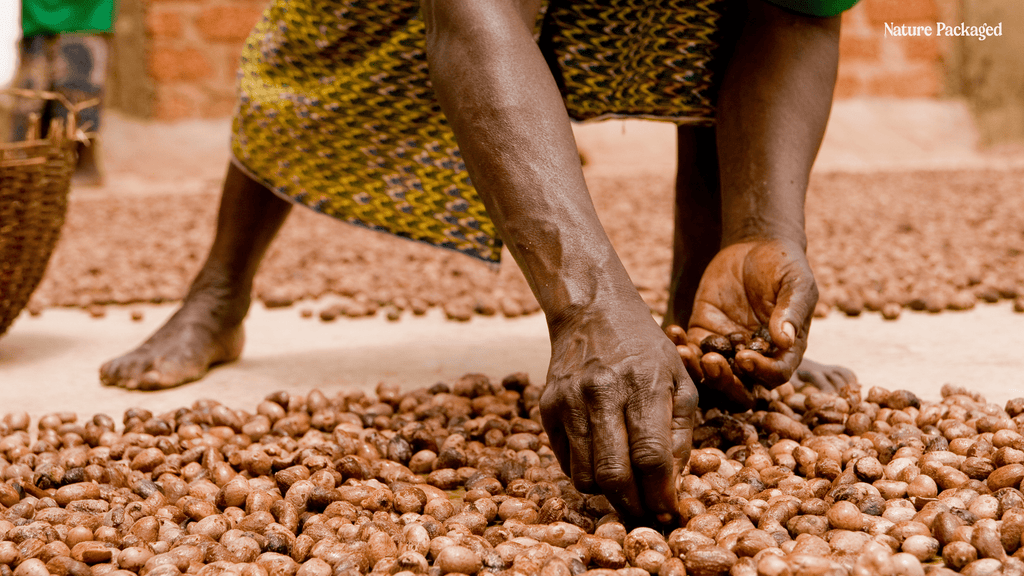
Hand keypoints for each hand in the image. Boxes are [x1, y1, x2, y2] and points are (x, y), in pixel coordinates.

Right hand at [540, 297, 696, 521]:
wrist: (592, 312)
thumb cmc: (645, 350)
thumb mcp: (679, 380)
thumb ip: (681, 432)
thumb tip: (672, 484)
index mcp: (643, 385)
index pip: (652, 458)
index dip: (662, 496)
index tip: (670, 516)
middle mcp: (602, 393)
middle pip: (614, 475)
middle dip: (633, 508)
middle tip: (646, 519)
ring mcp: (569, 401)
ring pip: (585, 477)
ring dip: (608, 494)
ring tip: (626, 488)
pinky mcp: (547, 407)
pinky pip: (566, 463)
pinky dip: (586, 473)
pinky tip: (602, 459)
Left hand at [676, 239, 817, 409]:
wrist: (755, 247)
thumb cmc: (783, 266)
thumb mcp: (795, 283)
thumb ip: (792, 310)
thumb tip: (785, 339)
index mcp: (784, 350)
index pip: (776, 375)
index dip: (761, 372)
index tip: (745, 358)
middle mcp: (756, 356)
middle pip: (741, 386)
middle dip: (724, 381)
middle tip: (711, 361)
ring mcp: (728, 348)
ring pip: (711, 375)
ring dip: (697, 370)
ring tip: (685, 351)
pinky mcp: (704, 333)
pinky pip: (690, 350)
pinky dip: (679, 346)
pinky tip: (673, 331)